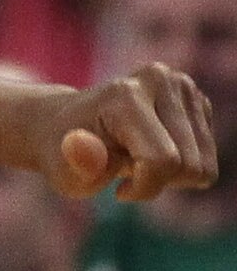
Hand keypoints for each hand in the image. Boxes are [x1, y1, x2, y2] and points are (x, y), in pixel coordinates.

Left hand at [44, 64, 218, 199]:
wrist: (68, 123)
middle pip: (189, 165)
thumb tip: (78, 143)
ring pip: (204, 164)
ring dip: (172, 176)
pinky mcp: (197, 98)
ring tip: (139, 160)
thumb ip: (78, 164)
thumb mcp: (62, 170)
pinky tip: (155, 151)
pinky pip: (208, 156)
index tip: (119, 191)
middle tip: (127, 172)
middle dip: (159, 182)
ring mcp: (182, 85)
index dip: (145, 189)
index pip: (163, 161)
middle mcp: (159, 80)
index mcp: (124, 95)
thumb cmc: (66, 153)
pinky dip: (183, 164)